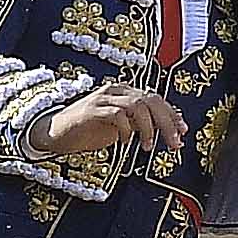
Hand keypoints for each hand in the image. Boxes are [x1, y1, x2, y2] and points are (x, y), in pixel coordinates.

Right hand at [28, 82, 187, 157]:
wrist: (54, 133)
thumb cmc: (87, 130)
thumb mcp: (120, 126)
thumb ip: (139, 123)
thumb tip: (166, 129)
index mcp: (124, 92)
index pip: (155, 98)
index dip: (172, 114)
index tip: (183, 131)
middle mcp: (115, 90)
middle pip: (151, 99)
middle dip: (167, 122)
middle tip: (174, 143)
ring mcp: (103, 98)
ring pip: (138, 105)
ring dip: (148, 128)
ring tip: (147, 146)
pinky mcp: (91, 110)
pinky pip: (117, 114)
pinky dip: (126, 129)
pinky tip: (125, 142)